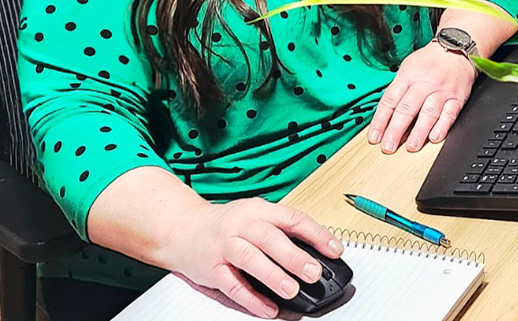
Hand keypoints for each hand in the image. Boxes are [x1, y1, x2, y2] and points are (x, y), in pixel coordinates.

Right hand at [172, 198, 343, 317]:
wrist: (182, 228)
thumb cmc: (226, 224)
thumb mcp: (256, 216)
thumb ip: (282, 231)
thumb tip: (317, 252)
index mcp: (257, 210)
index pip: (291, 218)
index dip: (316, 234)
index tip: (335, 249)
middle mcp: (240, 225)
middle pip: (269, 238)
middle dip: (293, 256)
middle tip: (313, 273)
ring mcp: (224, 246)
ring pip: (249, 259)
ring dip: (272, 275)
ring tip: (291, 290)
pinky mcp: (211, 269)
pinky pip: (232, 285)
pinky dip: (251, 298)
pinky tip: (268, 308)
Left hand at [368, 42, 476, 153]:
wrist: (456, 50)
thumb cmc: (429, 62)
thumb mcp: (407, 68)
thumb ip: (397, 90)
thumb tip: (384, 116)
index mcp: (408, 76)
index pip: (390, 100)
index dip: (380, 120)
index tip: (374, 137)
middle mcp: (424, 84)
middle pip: (407, 109)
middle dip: (396, 130)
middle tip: (388, 146)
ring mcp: (441, 91)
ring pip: (428, 113)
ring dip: (419, 132)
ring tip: (411, 146)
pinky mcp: (457, 98)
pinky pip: (449, 114)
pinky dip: (442, 127)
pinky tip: (434, 138)